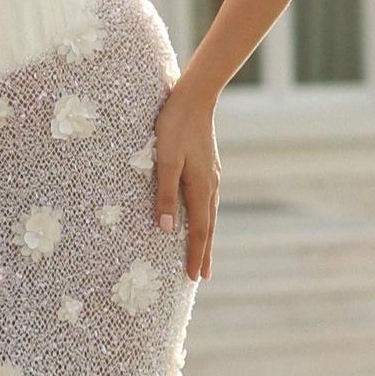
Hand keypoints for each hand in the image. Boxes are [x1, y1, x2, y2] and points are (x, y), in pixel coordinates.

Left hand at [150, 81, 220, 280]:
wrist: (194, 97)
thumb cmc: (174, 127)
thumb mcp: (165, 160)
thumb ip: (164, 194)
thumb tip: (165, 229)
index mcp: (200, 188)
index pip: (199, 231)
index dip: (196, 255)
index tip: (194, 278)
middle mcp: (210, 186)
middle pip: (207, 227)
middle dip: (203, 253)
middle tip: (201, 276)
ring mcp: (210, 176)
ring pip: (208, 214)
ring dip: (205, 237)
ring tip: (202, 255)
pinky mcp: (206, 168)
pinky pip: (205, 202)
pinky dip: (203, 218)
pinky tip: (199, 219)